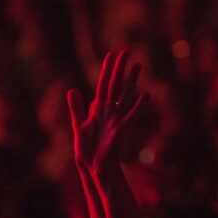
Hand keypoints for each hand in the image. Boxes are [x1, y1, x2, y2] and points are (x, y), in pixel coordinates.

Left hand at [67, 50, 149, 177]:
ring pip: (125, 95)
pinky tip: (146, 95)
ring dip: (131, 80)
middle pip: (115, 85)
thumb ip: (76, 108)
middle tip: (126, 51)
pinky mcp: (121, 130)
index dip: (107, 70)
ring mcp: (117, 119)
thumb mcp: (79, 125)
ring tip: (138, 65)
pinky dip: (139, 105)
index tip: (111, 54)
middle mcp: (110, 110)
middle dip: (120, 68)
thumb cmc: (87, 148)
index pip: (104, 85)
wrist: (93, 166)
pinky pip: (131, 115)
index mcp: (99, 109)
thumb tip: (72, 90)